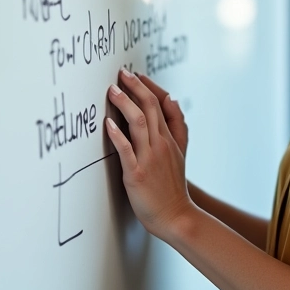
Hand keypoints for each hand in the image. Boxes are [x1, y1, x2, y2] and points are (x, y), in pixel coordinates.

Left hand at [106, 69, 191, 238]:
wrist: (176, 215)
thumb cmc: (174, 186)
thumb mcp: (181, 151)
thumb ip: (178, 125)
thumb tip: (172, 99)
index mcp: (169, 138)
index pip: (160, 104)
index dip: (147, 86)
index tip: (135, 75)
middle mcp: (160, 144)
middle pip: (149, 107)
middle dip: (135, 87)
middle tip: (121, 73)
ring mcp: (149, 158)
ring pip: (138, 123)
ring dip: (125, 104)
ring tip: (112, 90)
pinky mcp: (136, 173)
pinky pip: (126, 150)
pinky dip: (117, 135)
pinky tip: (108, 124)